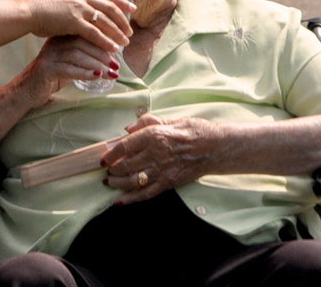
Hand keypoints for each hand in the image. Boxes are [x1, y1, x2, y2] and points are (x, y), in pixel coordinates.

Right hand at [16, 34, 121, 98]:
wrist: (26, 91)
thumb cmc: (52, 77)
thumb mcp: (70, 64)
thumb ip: (85, 59)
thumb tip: (111, 60)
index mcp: (61, 38)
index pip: (85, 33)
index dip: (103, 42)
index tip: (118, 53)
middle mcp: (54, 43)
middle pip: (82, 43)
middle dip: (103, 54)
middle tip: (116, 65)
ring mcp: (49, 55)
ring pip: (77, 55)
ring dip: (97, 65)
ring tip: (111, 73)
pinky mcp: (46, 69)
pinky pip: (68, 69)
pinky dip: (85, 73)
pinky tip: (97, 77)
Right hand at [25, 0, 133, 52]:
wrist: (28, 12)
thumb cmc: (43, 11)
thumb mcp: (63, 2)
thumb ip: (77, 4)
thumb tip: (87, 7)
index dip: (121, 2)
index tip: (133, 8)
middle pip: (109, 8)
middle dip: (122, 20)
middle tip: (131, 31)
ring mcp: (78, 8)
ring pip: (105, 21)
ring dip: (117, 32)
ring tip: (125, 43)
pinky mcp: (72, 22)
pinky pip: (94, 33)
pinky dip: (105, 41)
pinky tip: (113, 48)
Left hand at [101, 114, 218, 204]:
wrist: (216, 148)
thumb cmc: (196, 131)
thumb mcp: (172, 120)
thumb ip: (149, 122)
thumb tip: (128, 128)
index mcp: (156, 135)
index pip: (126, 146)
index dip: (111, 153)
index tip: (104, 157)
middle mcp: (156, 153)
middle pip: (126, 165)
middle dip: (113, 169)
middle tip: (107, 170)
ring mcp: (162, 171)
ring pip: (133, 180)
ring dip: (118, 184)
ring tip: (110, 183)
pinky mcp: (169, 183)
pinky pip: (146, 193)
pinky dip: (131, 198)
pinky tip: (120, 201)